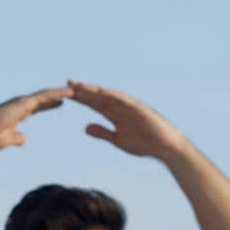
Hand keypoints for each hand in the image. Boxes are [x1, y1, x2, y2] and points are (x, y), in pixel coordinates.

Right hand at [0, 88, 73, 150]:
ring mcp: (24, 101)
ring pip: (47, 93)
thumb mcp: (8, 139)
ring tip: (77, 89)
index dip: (50, 104)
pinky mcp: (25, 103)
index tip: (61, 103)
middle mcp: (22, 103)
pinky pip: (45, 96)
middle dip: (58, 95)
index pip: (38, 106)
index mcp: (19, 112)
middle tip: (74, 92)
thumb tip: (24, 139)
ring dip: (62, 91)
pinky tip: (69, 92)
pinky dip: (57, 93)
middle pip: (45, 97)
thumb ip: (17, 138)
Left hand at [65, 80, 184, 159]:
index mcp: (114, 114)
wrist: (164, 146)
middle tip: (67, 83)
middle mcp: (120, 106)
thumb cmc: (143, 143)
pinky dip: (113, 96)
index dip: (80, 99)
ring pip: (109, 96)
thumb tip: (84, 128)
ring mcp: (129, 106)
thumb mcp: (117, 139)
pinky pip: (124, 101)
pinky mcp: (139, 108)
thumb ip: (102, 132)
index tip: (65, 94)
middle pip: (98, 96)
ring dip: (94, 90)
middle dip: (83, 90)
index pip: (94, 104)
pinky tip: (101, 92)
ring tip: (80, 85)